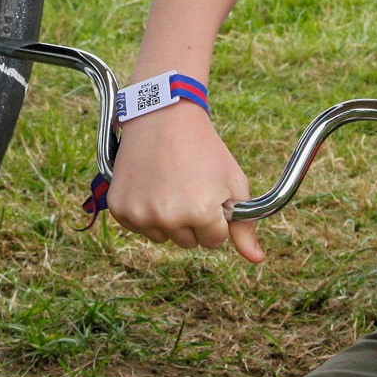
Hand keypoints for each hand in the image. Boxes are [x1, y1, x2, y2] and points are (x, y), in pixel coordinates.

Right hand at [106, 102, 265, 262]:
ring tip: (169, 184)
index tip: (209, 193)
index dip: (215, 218)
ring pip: (162, 237)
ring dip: (168, 219)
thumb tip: (257, 259)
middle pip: (188, 243)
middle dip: (192, 221)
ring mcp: (140, 214)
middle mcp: (168, 218)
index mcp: (200, 212)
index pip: (214, 241)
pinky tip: (150, 185)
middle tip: (189, 186)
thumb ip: (244, 227)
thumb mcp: (233, 183)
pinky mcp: (119, 208)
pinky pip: (138, 227)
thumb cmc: (204, 149)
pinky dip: (144, 212)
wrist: (164, 116)